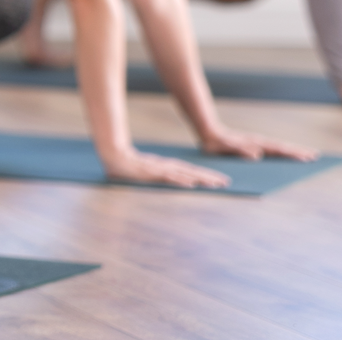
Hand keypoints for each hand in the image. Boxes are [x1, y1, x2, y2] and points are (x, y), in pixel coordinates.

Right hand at [102, 149, 229, 188]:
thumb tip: (171, 179)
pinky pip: (169, 178)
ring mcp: (160, 169)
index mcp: (169, 166)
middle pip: (193, 172)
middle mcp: (168, 166)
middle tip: (227, 182)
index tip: (221, 180)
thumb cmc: (130, 166)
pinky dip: (181, 181)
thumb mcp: (149, 172)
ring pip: (185, 174)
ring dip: (201, 179)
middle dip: (210, 177)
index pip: (192, 171)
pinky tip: (191, 184)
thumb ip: (160, 175)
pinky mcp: (152, 173)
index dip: (207, 175)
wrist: (114, 156)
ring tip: (215, 184)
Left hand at [200, 126, 317, 161]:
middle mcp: (260, 143)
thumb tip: (257, 156)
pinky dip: (283, 153)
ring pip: (280, 148)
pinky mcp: (255, 147)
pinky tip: (289, 159)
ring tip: (308, 157)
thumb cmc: (216, 142)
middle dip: (299, 153)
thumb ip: (239, 150)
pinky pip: (273, 151)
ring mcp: (259, 144)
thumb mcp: (224, 147)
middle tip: (316, 157)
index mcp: (255, 144)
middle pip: (283, 148)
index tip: (306, 157)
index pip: (278, 150)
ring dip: (293, 152)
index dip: (292, 154)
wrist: (209, 133)